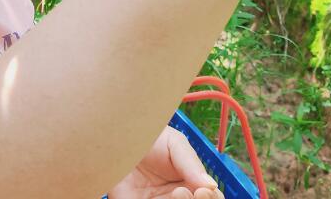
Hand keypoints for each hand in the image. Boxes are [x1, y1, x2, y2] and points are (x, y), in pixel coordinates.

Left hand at [107, 126, 223, 198]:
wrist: (117, 137)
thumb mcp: (174, 144)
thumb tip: (211, 185)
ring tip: (177, 193)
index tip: (204, 191)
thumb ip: (192, 163)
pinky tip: (158, 198)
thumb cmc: (148, 137)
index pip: (212, 197)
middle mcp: (178, 196)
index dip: (212, 197)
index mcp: (191, 182)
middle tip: (189, 192)